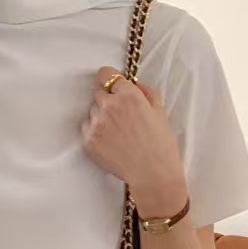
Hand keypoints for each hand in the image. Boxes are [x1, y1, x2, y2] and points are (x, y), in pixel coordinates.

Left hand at [83, 67, 187, 215]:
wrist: (152, 174)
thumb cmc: (160, 144)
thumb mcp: (160, 110)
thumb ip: (145, 91)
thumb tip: (132, 84)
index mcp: (128, 95)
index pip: (106, 74)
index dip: (112, 81)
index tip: (115, 87)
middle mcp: (108, 106)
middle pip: (97, 90)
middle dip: (107, 97)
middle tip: (119, 112)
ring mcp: (96, 124)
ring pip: (92, 110)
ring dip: (101, 115)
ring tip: (118, 131)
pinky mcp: (89, 141)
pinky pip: (87, 128)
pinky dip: (95, 131)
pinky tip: (111, 141)